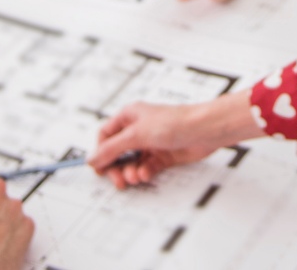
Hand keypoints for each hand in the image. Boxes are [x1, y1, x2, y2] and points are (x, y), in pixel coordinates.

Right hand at [89, 92, 261, 189]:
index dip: (100, 152)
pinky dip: (144, 173)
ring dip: (131, 171)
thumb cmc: (175, 122)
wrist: (204, 131)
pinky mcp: (163, 155)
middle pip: (117, 152)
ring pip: (132, 162)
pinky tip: (147, 173)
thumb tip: (92, 159)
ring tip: (135, 176)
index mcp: (129, 117)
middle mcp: (139, 129)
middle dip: (116, 167)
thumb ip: (112, 149)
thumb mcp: (136, 135)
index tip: (99, 168)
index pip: (106, 135)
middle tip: (118, 180)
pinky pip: (146, 167)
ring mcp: (151, 143)